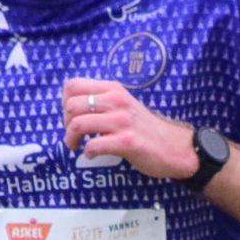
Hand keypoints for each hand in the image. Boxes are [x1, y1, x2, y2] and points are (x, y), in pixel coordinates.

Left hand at [61, 77, 197, 179]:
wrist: (174, 147)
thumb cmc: (145, 129)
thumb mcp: (124, 105)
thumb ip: (102, 102)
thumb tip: (71, 108)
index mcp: (114, 90)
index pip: (73, 85)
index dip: (64, 102)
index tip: (71, 116)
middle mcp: (117, 101)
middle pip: (72, 106)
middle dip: (65, 124)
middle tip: (73, 135)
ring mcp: (122, 121)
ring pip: (78, 124)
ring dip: (71, 139)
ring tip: (76, 146)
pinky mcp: (127, 142)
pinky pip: (93, 145)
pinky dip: (87, 153)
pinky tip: (93, 154)